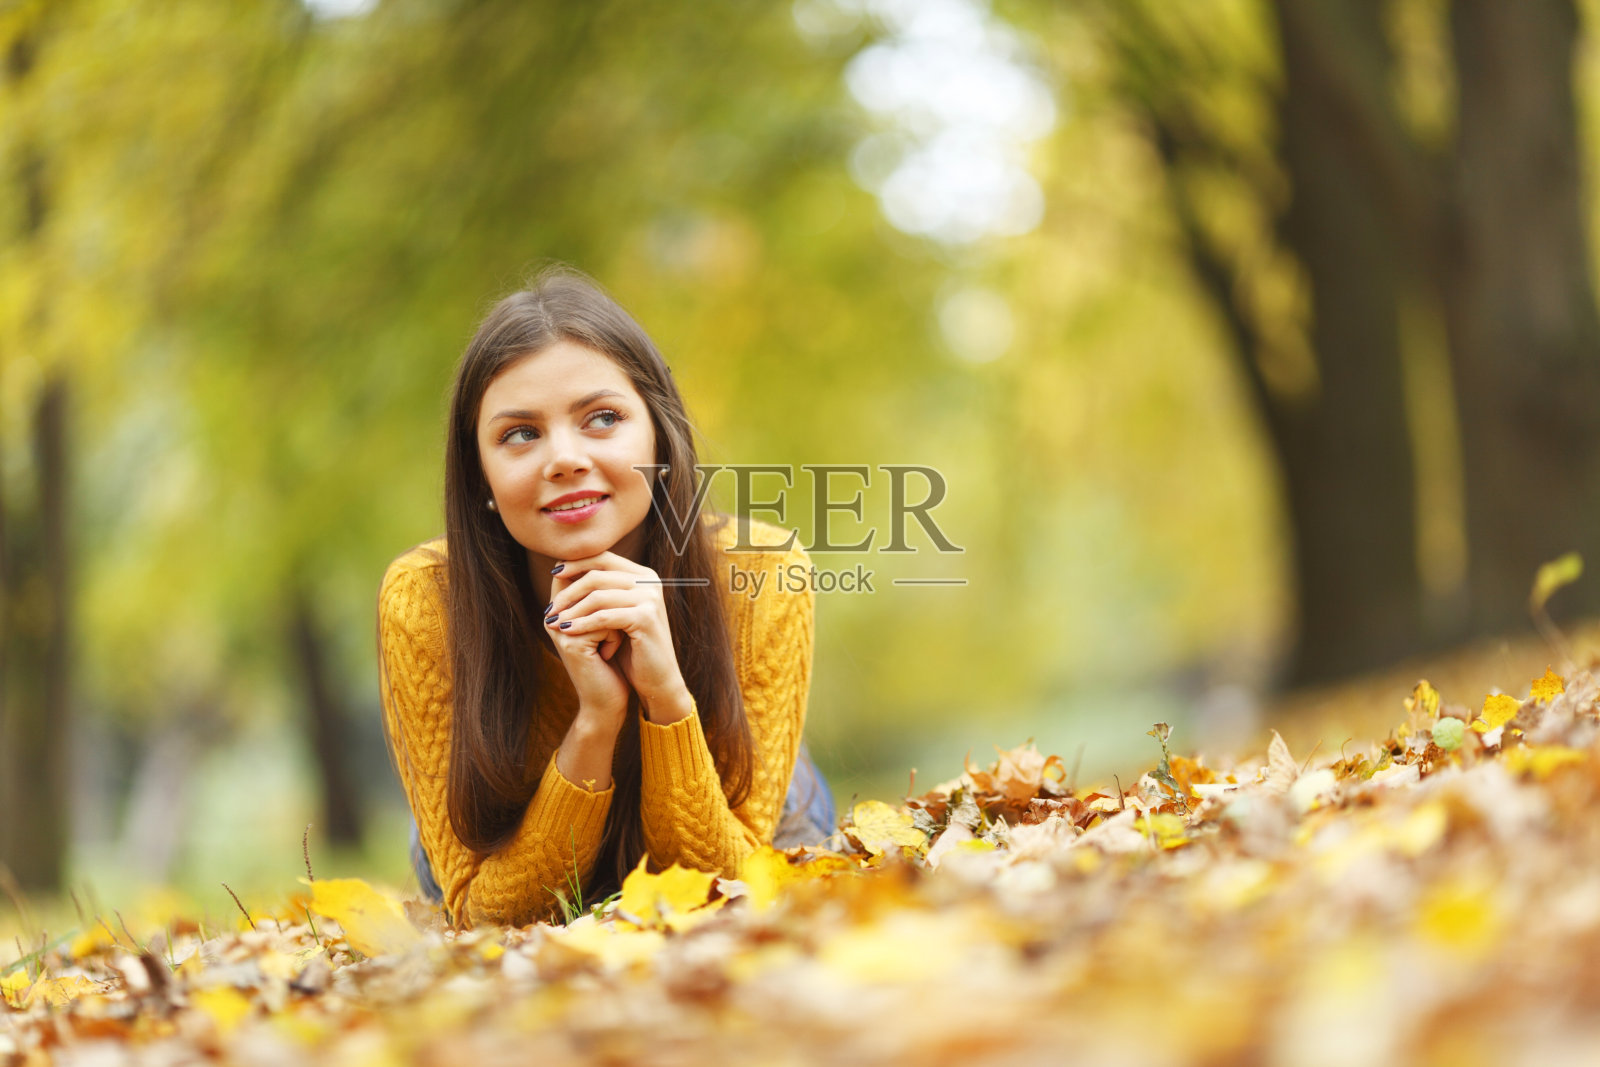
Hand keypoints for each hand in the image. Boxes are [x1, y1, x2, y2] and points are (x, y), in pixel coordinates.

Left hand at [544, 551, 692, 722]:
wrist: (657, 679)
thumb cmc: (633, 647)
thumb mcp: (615, 613)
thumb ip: (599, 590)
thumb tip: (560, 567)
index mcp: (643, 575)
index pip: (603, 557)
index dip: (576, 563)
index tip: (553, 573)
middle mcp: (649, 581)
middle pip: (598, 573)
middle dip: (569, 591)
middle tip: (550, 608)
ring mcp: (649, 598)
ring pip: (598, 595)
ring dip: (572, 610)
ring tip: (554, 623)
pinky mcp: (645, 618)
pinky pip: (604, 617)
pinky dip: (582, 624)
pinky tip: (567, 632)